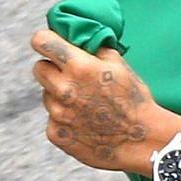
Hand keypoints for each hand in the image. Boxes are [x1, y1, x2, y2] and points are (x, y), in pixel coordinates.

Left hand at [29, 29, 180, 175]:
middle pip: (39, 68)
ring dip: (60, 95)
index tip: (50, 43)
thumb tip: (81, 38)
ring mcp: (57, 113)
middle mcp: (63, 89)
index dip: (46, 40)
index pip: (41, 41)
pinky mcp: (55, 133)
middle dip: (52, 68)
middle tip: (72, 76)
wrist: (142, 143)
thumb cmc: (135, 102)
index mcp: (80, 67)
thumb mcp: (121, 66)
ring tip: (87, 104)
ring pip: (47, 95)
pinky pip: (53, 119)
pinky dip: (65, 119)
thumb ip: (96, 49)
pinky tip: (86, 123)